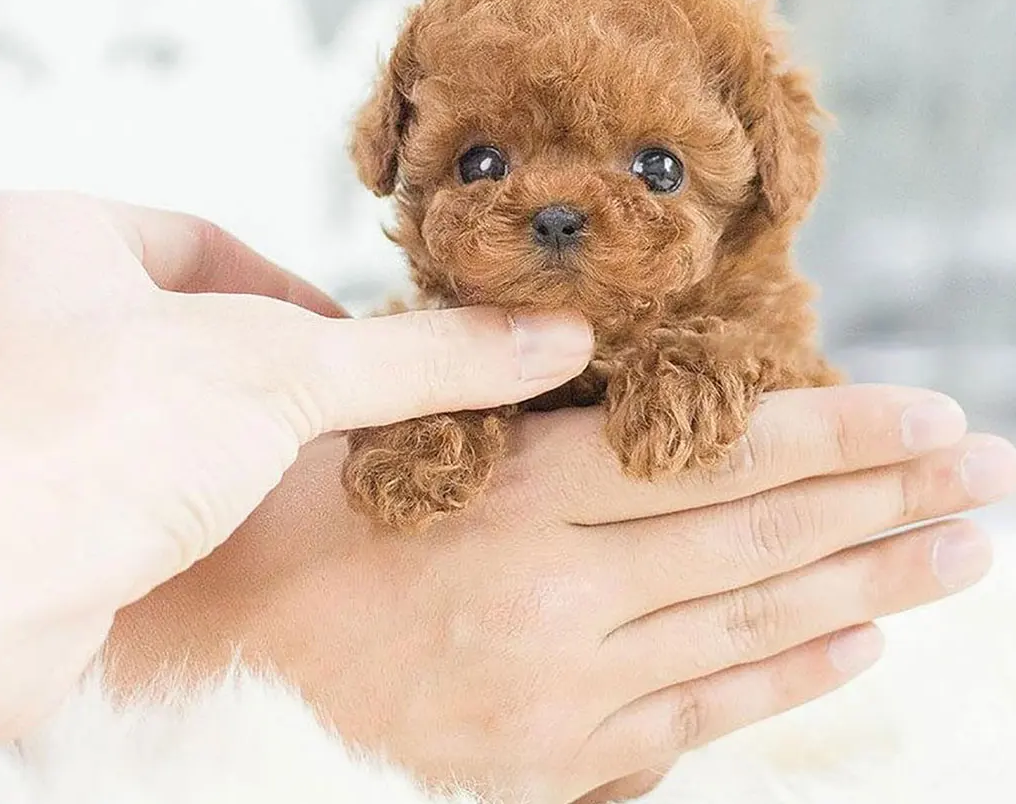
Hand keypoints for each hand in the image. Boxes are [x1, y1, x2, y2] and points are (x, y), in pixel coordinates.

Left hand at [0, 191, 591, 738]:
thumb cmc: (86, 436)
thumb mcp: (283, 371)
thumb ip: (418, 357)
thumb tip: (548, 338)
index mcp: (56, 239)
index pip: (200, 242)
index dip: (288, 289)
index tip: (348, 341)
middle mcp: (24, 320)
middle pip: (186, 325)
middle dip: (273, 366)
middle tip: (345, 405)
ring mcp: (24, 416)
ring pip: (162, 407)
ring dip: (239, 434)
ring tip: (306, 465)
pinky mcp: (31, 504)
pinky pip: (134, 477)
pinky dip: (196, 490)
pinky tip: (239, 522)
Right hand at [108, 384, 1014, 802]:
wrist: (221, 654)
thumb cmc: (312, 514)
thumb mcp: (415, 436)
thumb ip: (532, 421)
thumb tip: (648, 400)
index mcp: (522, 499)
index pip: (716, 460)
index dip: (835, 434)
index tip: (932, 417)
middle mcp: (559, 597)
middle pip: (759, 540)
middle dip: (888, 503)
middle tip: (989, 478)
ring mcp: (565, 690)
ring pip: (749, 625)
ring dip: (868, 585)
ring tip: (961, 553)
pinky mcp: (551, 761)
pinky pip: (697, 714)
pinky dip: (786, 674)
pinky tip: (858, 640)